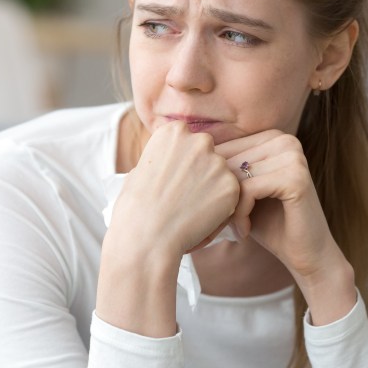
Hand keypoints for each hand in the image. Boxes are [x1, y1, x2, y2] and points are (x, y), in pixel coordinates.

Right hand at [108, 119, 239, 265]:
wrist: (146, 236)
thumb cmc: (135, 208)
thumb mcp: (140, 169)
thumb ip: (163, 158)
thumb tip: (171, 162)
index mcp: (174, 131)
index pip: (188, 140)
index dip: (181, 162)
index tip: (171, 179)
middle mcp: (199, 140)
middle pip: (207, 153)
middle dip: (200, 171)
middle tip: (183, 196)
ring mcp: (217, 162)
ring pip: (220, 174)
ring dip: (211, 189)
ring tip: (189, 210)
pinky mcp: (231, 185)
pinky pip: (229, 195)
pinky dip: (220, 207)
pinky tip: (200, 218)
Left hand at [215, 131, 355, 323]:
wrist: (306, 255)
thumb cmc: (268, 224)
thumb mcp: (239, 192)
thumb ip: (220, 171)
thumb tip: (177, 156)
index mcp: (271, 136)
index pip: (223, 150)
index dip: (208, 182)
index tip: (202, 212)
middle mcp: (283, 139)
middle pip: (226, 162)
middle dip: (213, 197)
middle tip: (210, 227)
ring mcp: (292, 155)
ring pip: (233, 176)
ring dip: (225, 208)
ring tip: (229, 229)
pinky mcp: (295, 176)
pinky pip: (248, 189)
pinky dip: (239, 214)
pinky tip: (243, 231)